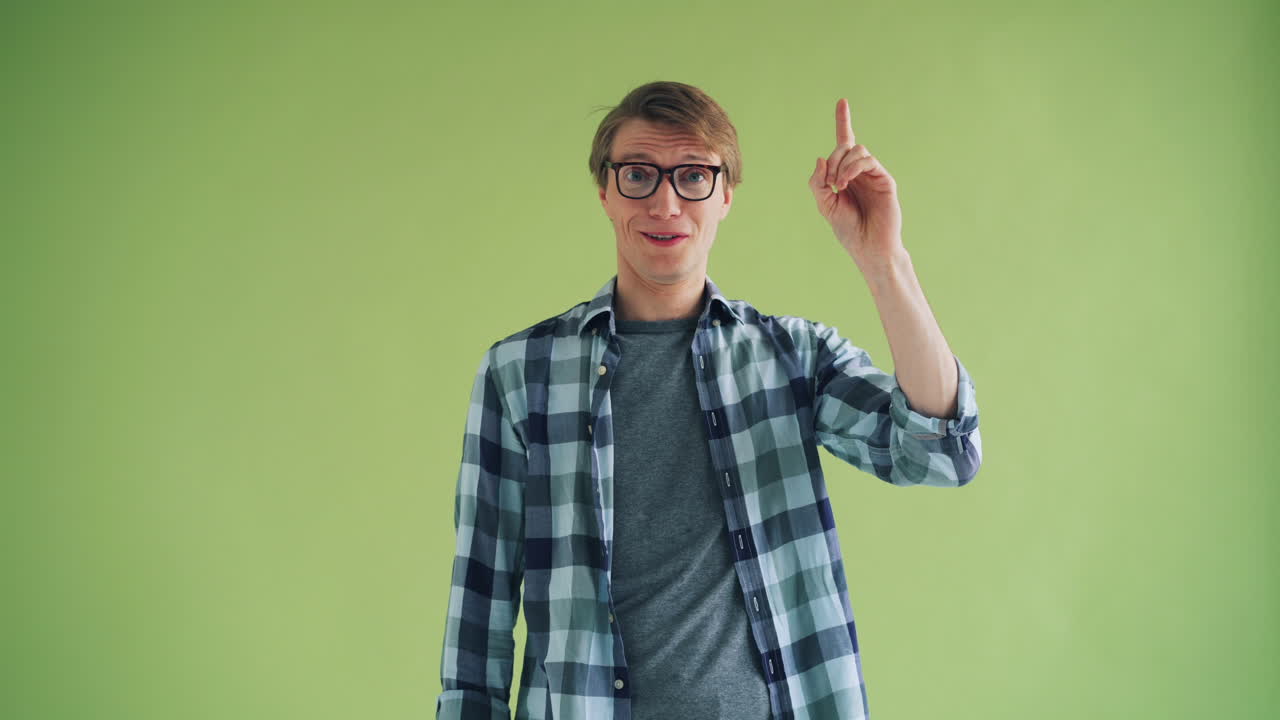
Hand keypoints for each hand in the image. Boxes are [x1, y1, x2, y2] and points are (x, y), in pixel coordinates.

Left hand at [808, 98, 903, 270]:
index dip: (843, 121)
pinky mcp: (885, 179)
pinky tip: (844, 183)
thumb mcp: (824, 205)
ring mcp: (874, 174)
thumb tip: (821, 158)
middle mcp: (860, 171)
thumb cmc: (848, 229)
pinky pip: (868, 160)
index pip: (844, 143)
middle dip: (833, 159)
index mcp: (845, 175)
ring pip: (856, 150)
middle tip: (830, 183)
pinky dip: (852, 168)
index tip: (842, 101)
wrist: (869, 248)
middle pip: (845, 146)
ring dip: (841, 165)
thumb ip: (817, 182)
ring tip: (838, 186)